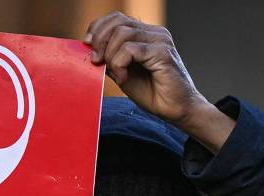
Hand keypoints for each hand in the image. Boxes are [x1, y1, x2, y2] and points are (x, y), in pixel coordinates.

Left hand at [85, 12, 234, 152]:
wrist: (176, 110)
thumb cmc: (153, 93)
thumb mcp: (124, 73)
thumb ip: (111, 60)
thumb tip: (91, 51)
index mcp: (146, 34)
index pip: (117, 18)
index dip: (98, 28)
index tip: (87, 44)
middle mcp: (154, 32)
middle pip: (117, 22)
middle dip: (100, 40)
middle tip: (96, 61)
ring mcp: (160, 40)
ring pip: (121, 35)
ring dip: (111, 56)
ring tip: (117, 74)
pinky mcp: (162, 52)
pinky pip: (130, 50)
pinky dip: (120, 65)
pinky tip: (124, 78)